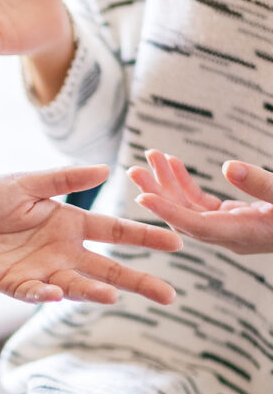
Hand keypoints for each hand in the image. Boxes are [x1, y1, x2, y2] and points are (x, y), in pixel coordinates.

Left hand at [0, 164, 181, 304]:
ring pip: (74, 284)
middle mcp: (59, 250)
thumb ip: (61, 180)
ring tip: (113, 294)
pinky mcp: (12, 284)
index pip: (113, 230)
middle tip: (169, 295)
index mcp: (66, 222)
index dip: (143, 236)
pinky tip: (54, 291)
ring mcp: (38, 269)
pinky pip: (33, 292)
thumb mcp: (23, 184)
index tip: (177, 241)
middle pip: (105, 267)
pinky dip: (44, 293)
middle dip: (137, 280)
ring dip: (92, 290)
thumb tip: (106, 169)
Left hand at [128, 150, 272, 254]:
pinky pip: (201, 203)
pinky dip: (186, 184)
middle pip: (183, 218)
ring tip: (150, 157)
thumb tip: (227, 166)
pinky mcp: (236, 217)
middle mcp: (232, 236)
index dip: (167, 212)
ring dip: (168, 184)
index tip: (140, 198)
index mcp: (244, 234)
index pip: (196, 225)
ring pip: (189, 208)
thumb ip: (262, 183)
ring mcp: (232, 228)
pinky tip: (172, 163)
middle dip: (157, 193)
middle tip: (133, 169)